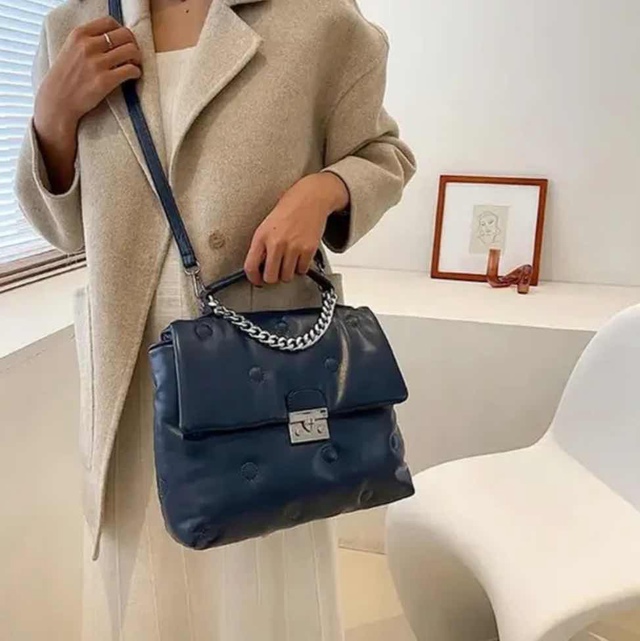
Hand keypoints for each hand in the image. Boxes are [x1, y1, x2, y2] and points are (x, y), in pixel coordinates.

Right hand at [35, 17, 141, 132]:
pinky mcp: (105, 81)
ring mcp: (97, 63)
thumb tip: (114, 36)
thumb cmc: (66, 76)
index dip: (122, 31)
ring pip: (131, 51)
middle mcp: (88, 45)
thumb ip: (89, 40)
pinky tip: (133, 76)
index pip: (110, 22)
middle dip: (133, 44)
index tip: (123, 41)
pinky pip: (131, 70)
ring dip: (137, 58)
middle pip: (124, 34)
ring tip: (134, 65)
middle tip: (132, 55)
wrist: (57, 100)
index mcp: (79, 34)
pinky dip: (136, 72)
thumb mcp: (71, 48)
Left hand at [244, 173, 349, 285]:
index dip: (254, 279)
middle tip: (276, 271)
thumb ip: (262, 246)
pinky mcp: (308, 249)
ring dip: (288, 272)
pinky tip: (300, 256)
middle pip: (270, 277)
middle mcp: (276, 242)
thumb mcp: (267, 226)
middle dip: (273, 277)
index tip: (258, 281)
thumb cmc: (288, 211)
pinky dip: (301, 267)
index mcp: (261, 236)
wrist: (310, 198)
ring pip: (287, 277)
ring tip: (289, 260)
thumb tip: (259, 269)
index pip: (250, 266)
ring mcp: (293, 247)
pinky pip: (302, 270)